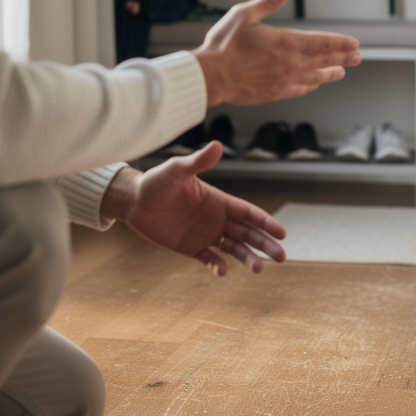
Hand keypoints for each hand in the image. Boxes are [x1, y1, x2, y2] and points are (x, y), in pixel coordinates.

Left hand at [105, 143, 286, 275]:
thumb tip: (217, 145)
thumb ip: (198, 162)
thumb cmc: (157, 181)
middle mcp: (216, 219)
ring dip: (247, 258)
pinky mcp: (190, 248)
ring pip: (233, 249)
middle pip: (248, 233)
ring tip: (259, 269)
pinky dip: (218, 265)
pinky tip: (223, 270)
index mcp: (219, 200)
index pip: (249, 213)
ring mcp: (205, 235)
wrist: (134, 200)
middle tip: (282, 257)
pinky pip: (209, 259)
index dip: (266, 222)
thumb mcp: (178, 170)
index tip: (282, 233)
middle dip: (265, 244)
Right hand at [193, 0, 361, 105]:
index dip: (341, 43)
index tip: (354, 43)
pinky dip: (310, 86)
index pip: (323, 42)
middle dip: (343, 57)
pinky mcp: (274, 92)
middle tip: (357, 57)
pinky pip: (299, 89)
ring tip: (341, 72)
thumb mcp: (245, 14)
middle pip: (324, 60)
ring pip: (315, 76)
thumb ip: (269, 0)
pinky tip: (313, 85)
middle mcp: (290, 63)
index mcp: (287, 42)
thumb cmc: (224, 46)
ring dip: (330, 73)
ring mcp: (284, 80)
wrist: (211, 76)